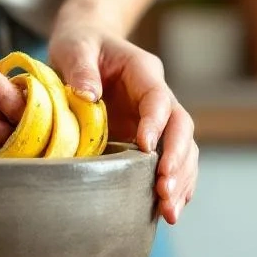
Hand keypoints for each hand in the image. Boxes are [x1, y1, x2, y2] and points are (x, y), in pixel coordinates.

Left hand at [49, 23, 196, 224]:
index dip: (156, 123)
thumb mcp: (74, 45)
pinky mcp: (147, 139)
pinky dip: (173, 185)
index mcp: (143, 71)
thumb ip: (80, 67)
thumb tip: (88, 96)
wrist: (87, 45)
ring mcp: (156, 120)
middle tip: (164, 190)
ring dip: (179, 180)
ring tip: (169, 212)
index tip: (146, 148)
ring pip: (182, 150)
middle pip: (181, 129)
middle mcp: (157, 97)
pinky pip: (169, 162)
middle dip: (177, 161)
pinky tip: (168, 211)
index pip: (159, 99)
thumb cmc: (80, 43)